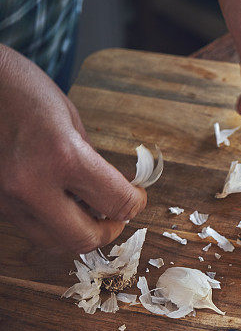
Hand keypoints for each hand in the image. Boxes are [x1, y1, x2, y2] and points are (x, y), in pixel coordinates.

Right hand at [0, 46, 145, 252]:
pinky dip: (53, 223)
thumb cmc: (18, 88)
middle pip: (84, 239)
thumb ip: (91, 160)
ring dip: (79, 233)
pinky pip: (32, 227)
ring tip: (90, 212)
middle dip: (109, 230)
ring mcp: (8, 199)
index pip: (115, 202)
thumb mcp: (69, 117)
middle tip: (117, 215)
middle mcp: (32, 185)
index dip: (134, 203)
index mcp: (61, 155)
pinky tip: (60, 204)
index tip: (136, 196)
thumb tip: (109, 191)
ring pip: (55, 242)